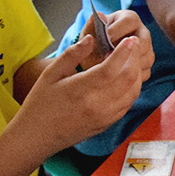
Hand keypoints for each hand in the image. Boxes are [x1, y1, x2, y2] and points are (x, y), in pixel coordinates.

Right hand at [16, 31, 150, 152]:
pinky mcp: (108, 123)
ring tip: (133, 58)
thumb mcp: (50, 74)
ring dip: (137, 72)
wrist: (37, 137)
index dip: (125, 52)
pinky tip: (127, 77)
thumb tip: (91, 38)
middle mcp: (98, 104)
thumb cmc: (40, 104)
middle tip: (134, 44)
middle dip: (136, 58)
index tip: (130, 39)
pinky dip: (133, 87)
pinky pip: (129, 103)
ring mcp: (106, 116)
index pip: (112, 68)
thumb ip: (72, 54)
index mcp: (82, 90)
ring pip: (133, 91)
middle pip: (129, 78)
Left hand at [76, 10, 153, 76]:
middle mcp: (142, 32)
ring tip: (111, 70)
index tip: (102, 45)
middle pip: (143, 42)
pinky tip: (118, 77)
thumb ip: (92, 26)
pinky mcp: (147, 64)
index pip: (129, 22)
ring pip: (146, 58)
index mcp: (129, 18)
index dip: (115, 33)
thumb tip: (100, 15)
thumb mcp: (89, 34)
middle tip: (108, 60)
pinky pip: (145, 71)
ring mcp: (148, 48)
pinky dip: (132, 76)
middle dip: (125, 53)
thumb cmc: (94, 43)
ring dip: (129, 66)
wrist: (96, 58)